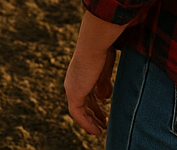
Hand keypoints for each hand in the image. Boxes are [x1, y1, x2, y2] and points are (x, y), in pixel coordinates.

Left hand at [64, 11, 123, 135]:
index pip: (86, 94)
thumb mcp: (104, 70)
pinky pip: (78, 114)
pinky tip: (96, 131)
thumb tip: (103, 99)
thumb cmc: (101, 51)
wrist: (93, 45)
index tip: (103, 112)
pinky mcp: (73, 93)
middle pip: (83, 103)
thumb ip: (103, 85)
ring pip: (80, 111)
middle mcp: (73, 82)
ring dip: (90, 122)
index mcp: (79, 74)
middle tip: (103, 124)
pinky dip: (87, 124)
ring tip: (100, 131)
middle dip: (93, 115)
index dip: (95, 105)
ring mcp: (72, 88)